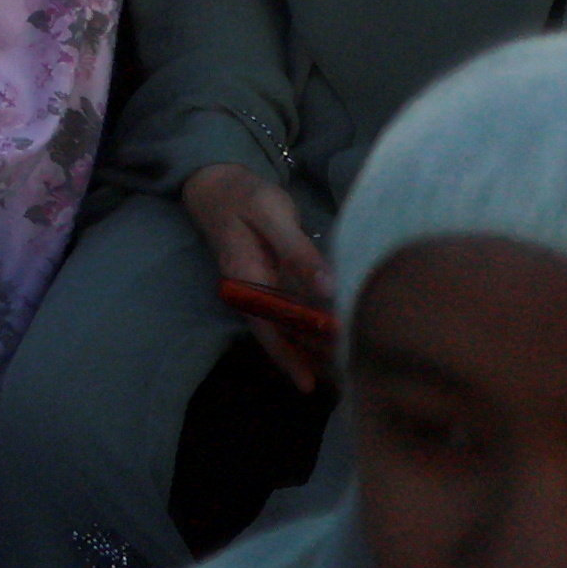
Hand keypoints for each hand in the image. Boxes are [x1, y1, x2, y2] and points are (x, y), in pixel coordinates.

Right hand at [183, 164, 333, 386]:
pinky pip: (293, 313)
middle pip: (282, 334)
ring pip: (289, 328)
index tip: (308, 384)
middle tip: (349, 378)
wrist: (218, 182)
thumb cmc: (244, 196)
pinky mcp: (273, 281)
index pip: (266, 326)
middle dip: (311, 359)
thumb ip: (298, 250)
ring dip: (313, 349)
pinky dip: (312, 329)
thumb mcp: (271, 214)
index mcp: (246, 277)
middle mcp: (252, 290)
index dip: (286, 357)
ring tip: (347, 372)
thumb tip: (327, 288)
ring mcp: (262, 287)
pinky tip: (334, 342)